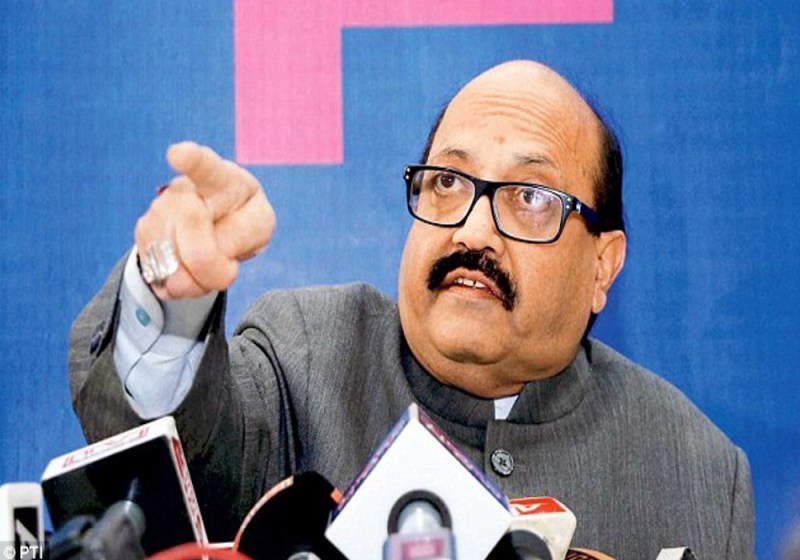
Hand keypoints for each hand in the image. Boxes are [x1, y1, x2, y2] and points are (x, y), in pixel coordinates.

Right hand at [134, 142, 274, 299]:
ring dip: (193, 274)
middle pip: (189, 230)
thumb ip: (225, 255)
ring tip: (208, 257)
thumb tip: (175, 281)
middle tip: (224, 258)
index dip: (191, 160)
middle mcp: (185, 187)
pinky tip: (189, 263)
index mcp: (223, 178)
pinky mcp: (145, 231)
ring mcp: (161, 208)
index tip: (178, 154)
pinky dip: (177, 280)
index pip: (205, 167)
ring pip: (171, 257)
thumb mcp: (255, 231)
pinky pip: (158, 270)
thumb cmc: (244, 223)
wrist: (222, 228)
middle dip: (210, 259)